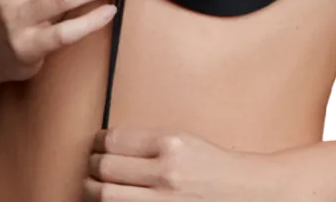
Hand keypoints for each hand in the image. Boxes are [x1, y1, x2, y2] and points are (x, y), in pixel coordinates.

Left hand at [83, 126, 285, 200]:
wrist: (245, 192)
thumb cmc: (212, 163)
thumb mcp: (183, 139)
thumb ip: (148, 141)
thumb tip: (108, 144)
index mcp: (170, 143)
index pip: (114, 140)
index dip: (98, 141)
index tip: (96, 143)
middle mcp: (166, 173)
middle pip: (105, 168)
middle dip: (91, 165)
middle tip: (91, 163)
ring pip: (106, 196)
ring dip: (92, 188)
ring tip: (93, 183)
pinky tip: (110, 200)